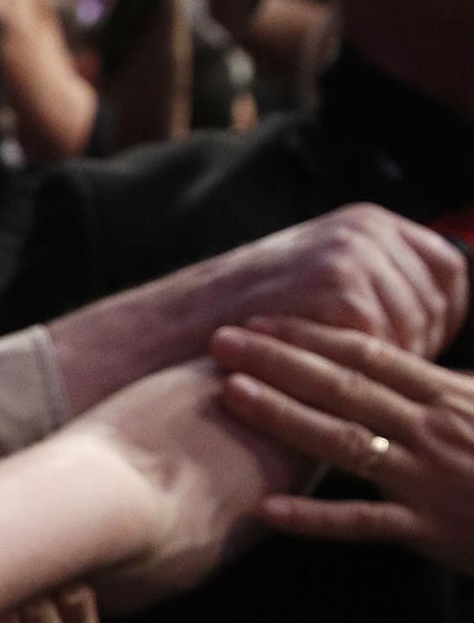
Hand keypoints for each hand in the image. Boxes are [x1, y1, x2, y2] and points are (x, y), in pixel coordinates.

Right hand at [49, 205, 467, 409]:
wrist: (174, 330)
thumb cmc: (237, 321)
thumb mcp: (304, 282)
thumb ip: (358, 290)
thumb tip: (413, 329)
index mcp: (366, 222)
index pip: (447, 270)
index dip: (446, 315)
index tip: (429, 350)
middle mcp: (366, 232)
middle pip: (441, 299)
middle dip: (426, 344)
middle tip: (399, 385)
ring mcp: (355, 260)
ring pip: (419, 328)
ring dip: (401, 366)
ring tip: (377, 396)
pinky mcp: (342, 295)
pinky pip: (388, 347)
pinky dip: (375, 377)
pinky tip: (357, 400)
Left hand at [216, 320, 473, 573]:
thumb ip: (446, 384)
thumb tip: (413, 361)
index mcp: (450, 395)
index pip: (369, 355)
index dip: (311, 336)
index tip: (260, 321)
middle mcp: (434, 428)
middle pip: (345, 386)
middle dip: (278, 361)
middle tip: (220, 341)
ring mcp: (429, 478)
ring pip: (346, 441)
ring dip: (284, 417)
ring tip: (230, 396)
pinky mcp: (431, 529)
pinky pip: (365, 523)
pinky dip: (316, 518)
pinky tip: (267, 510)